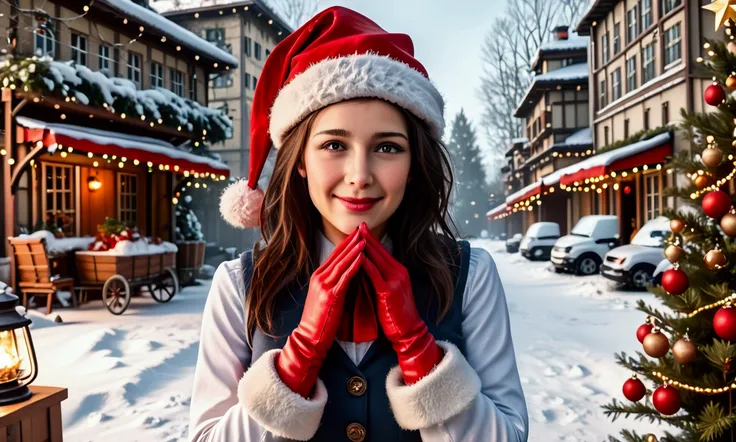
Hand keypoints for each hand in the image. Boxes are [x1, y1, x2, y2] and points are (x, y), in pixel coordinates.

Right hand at [276, 227, 364, 396]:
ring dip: (354, 250)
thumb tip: (347, 273)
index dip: (347, 243)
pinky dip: (354, 265)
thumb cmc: (321, 320)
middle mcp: (319, 277)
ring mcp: (323, 285)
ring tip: (365, 238)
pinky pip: (344, 276)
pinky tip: (362, 258)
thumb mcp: (325, 296)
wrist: (310, 338)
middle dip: (352, 241)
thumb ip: (334, 283)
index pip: (335, 254)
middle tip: (363, 229)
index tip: (358, 233)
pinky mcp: (330, 295)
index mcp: (318, 276)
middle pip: (338, 254)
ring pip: (341, 263)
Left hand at [358, 223, 442, 384]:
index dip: (371, 238)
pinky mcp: (389, 292)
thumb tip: (364, 266)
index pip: (382, 250)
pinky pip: (375, 275)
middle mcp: (399, 272)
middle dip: (368, 238)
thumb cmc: (395, 313)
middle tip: (357, 225)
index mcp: (399, 270)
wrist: (409, 331)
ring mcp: (395, 281)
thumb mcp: (389, 290)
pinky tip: (357, 258)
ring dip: (365, 247)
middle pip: (380, 250)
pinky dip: (366, 265)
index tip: (361, 228)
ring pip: (377, 259)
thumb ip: (380, 276)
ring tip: (354, 236)